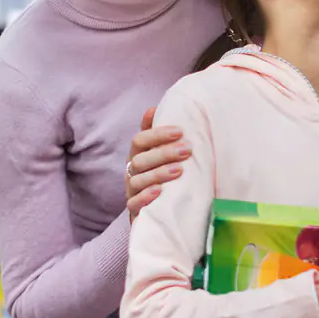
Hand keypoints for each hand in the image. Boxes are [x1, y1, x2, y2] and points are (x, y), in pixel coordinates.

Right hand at [125, 107, 187, 222]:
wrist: (158, 209)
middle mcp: (131, 171)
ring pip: (138, 180)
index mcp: (137, 154)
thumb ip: (157, 134)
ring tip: (179, 171)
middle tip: (187, 150)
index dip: (157, 135)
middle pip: (141, 159)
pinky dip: (145, 197)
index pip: (140, 140)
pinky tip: (159, 192)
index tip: (179, 131)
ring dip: (158, 174)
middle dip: (164, 153)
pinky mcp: (134, 210)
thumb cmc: (160, 173)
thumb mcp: (159, 152)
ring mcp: (131, 190)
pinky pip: (134, 203)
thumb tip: (153, 108)